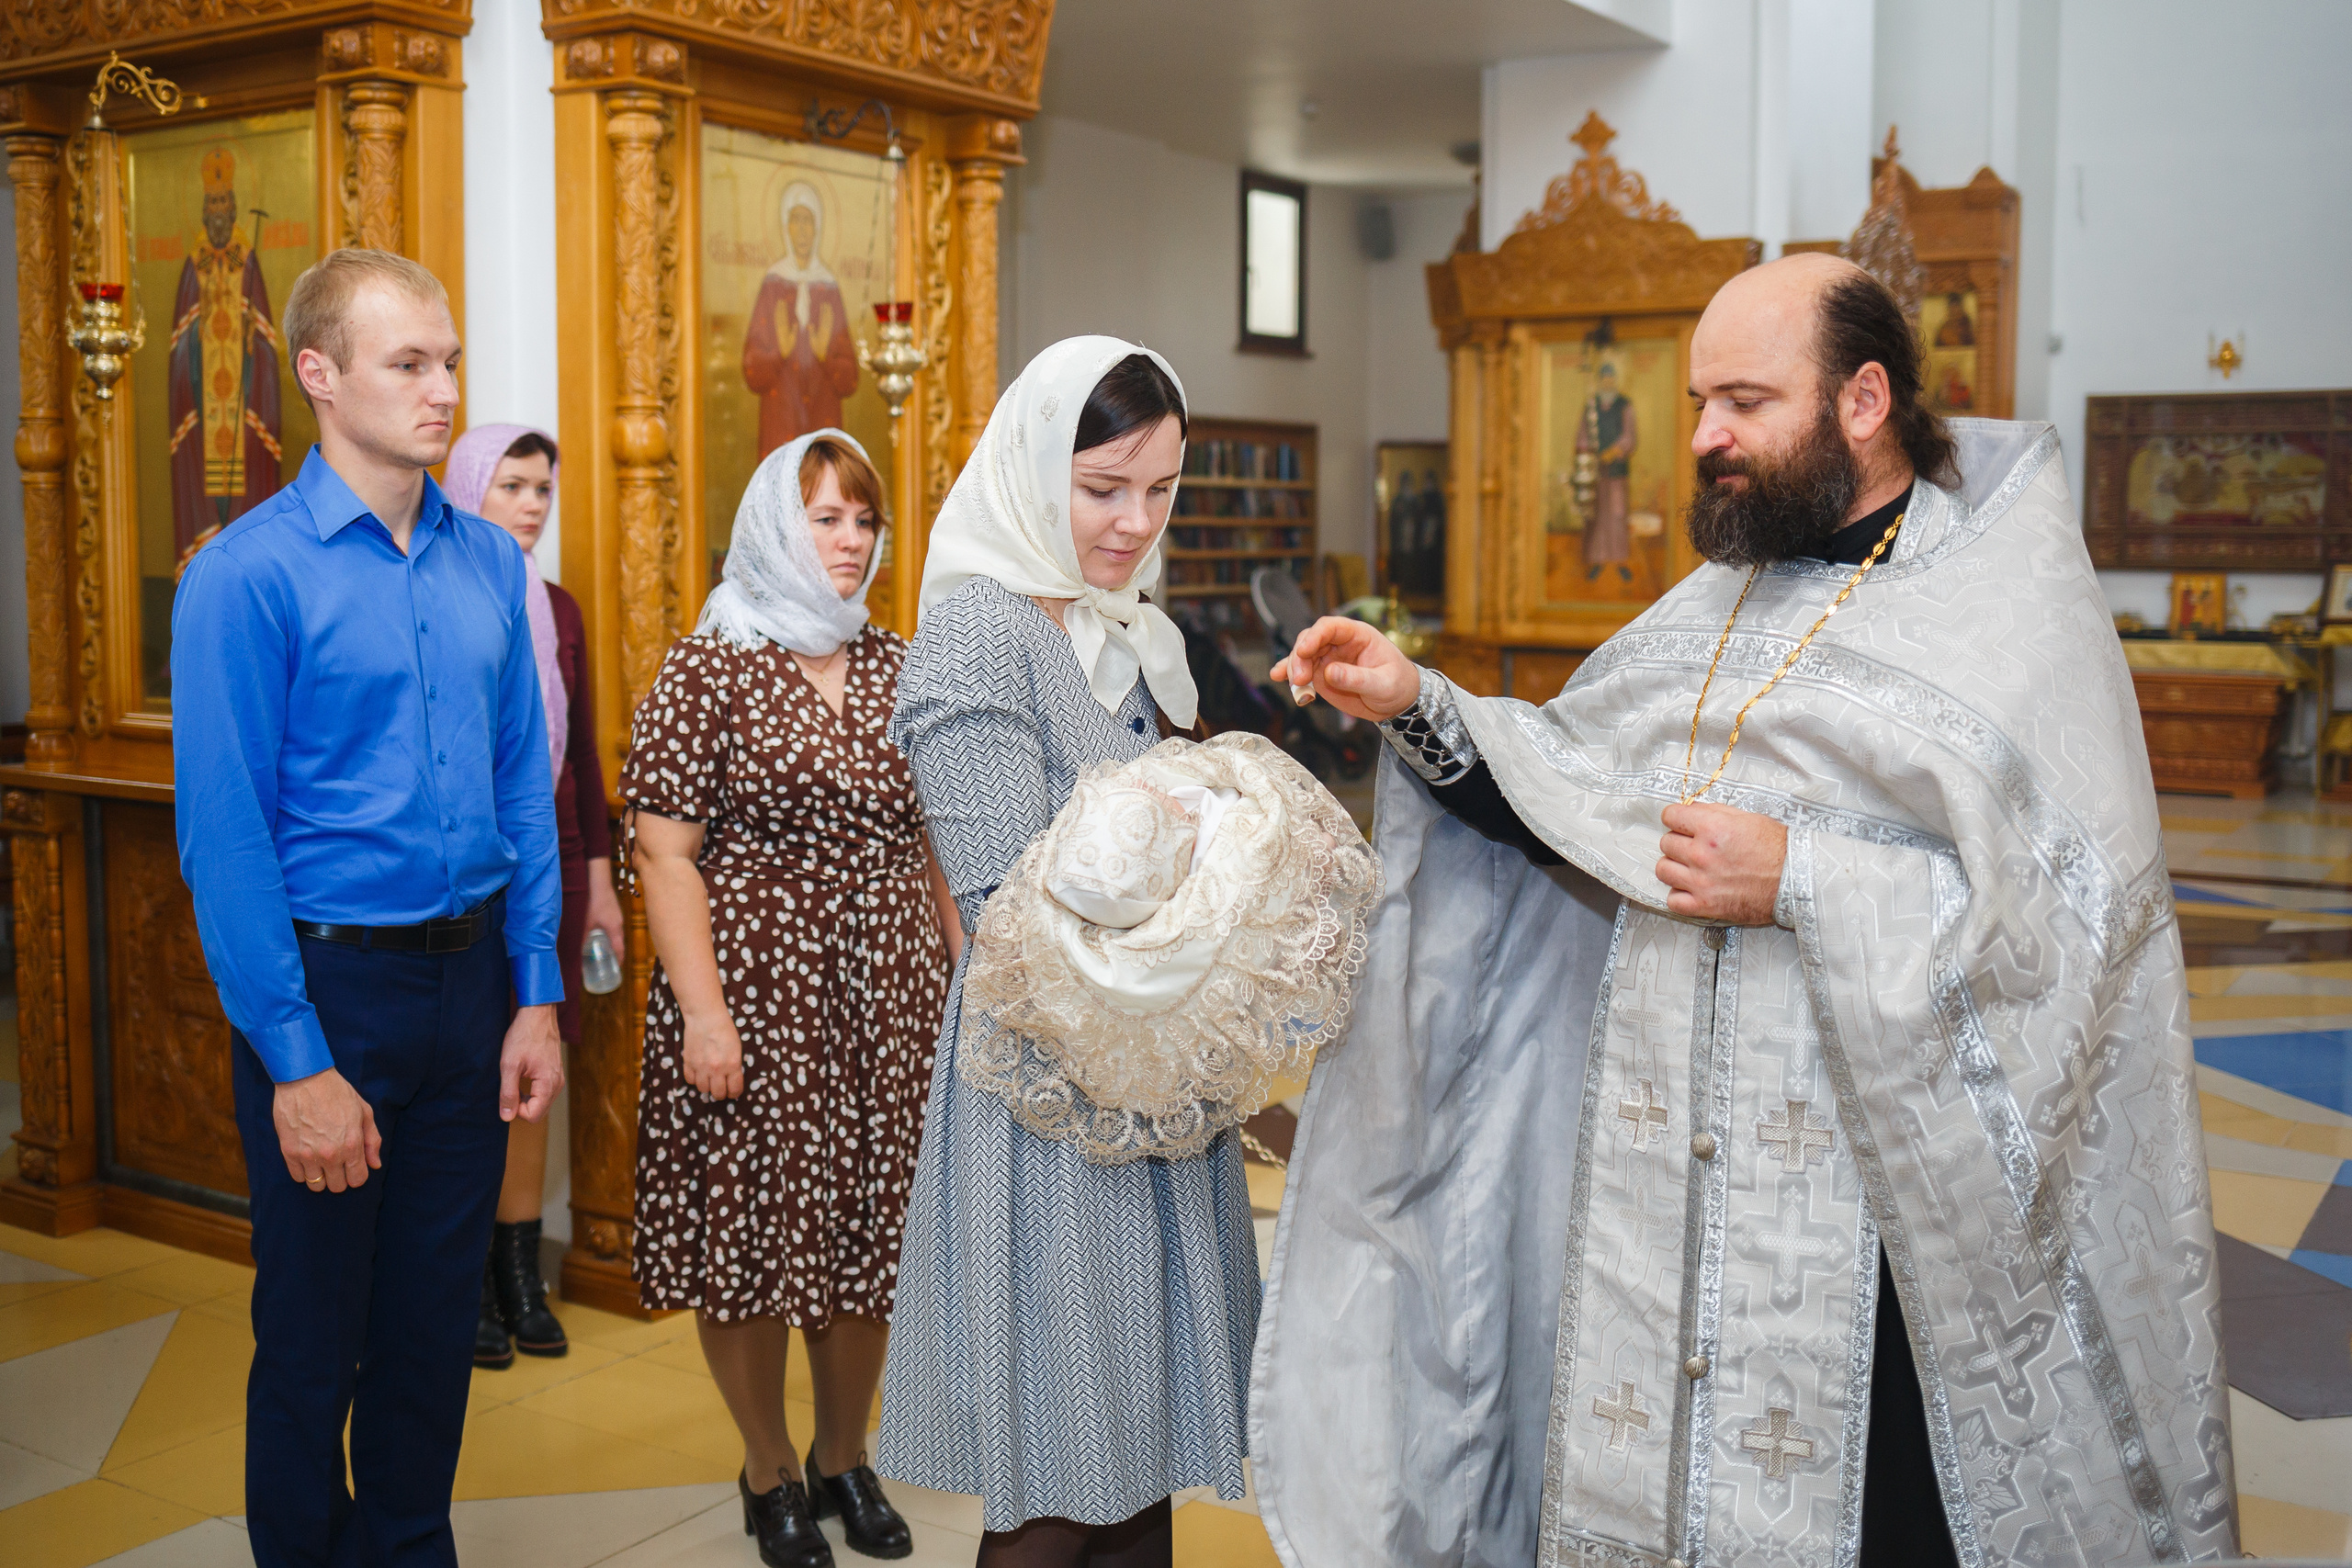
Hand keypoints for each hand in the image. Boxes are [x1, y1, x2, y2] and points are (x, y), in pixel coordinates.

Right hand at [274, 1068, 380, 1192]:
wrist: (305, 1079)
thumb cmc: (337, 1092)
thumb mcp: (364, 1112)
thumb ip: (372, 1141)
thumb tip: (375, 1165)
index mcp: (351, 1145)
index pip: (358, 1179)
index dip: (357, 1175)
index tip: (353, 1166)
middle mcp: (330, 1154)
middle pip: (337, 1186)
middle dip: (340, 1177)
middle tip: (338, 1163)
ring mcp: (308, 1155)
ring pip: (316, 1185)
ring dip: (321, 1177)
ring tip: (322, 1162)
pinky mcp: (289, 1151)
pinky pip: (297, 1177)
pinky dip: (304, 1172)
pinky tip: (308, 1157)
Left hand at [500, 1003, 564, 1122]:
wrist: (538, 1013)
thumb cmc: (524, 1036)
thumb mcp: (509, 1065)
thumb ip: (508, 1093)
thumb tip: (506, 1117)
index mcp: (548, 1084)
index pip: (533, 1116)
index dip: (516, 1110)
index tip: (507, 1093)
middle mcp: (558, 1084)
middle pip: (539, 1112)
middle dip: (521, 1105)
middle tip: (509, 1086)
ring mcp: (558, 1078)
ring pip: (541, 1102)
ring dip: (526, 1098)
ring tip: (515, 1079)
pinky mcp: (556, 1072)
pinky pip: (544, 1092)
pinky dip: (532, 1090)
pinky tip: (523, 1076)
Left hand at [585, 857, 625, 960]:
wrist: (598, 882)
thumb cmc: (593, 903)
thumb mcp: (586, 923)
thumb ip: (582, 937)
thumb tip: (576, 951)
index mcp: (615, 928)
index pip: (620, 948)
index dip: (619, 959)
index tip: (616, 968)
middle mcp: (619, 923)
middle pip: (620, 941)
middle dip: (615, 952)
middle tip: (608, 961)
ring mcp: (618, 915)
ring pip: (617, 933)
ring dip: (612, 941)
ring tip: (604, 949)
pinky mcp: (615, 909)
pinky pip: (615, 925)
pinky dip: (610, 933)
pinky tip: (601, 932)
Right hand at [680, 1009, 746, 1100]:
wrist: (706, 1016)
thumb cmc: (725, 1030)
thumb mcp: (737, 1048)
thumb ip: (734, 1066)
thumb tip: (732, 1081)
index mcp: (733, 1064)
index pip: (735, 1090)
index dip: (734, 1093)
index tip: (733, 1091)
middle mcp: (717, 1069)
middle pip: (718, 1094)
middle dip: (721, 1093)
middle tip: (721, 1087)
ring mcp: (701, 1067)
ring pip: (703, 1089)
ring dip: (707, 1086)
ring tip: (709, 1078)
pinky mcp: (688, 1062)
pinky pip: (690, 1080)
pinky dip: (694, 1079)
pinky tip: (698, 1072)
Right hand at [1268, 616, 1420, 722]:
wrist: (1398, 702)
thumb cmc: (1398, 685)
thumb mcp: (1382, 684)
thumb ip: (1356, 678)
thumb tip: (1328, 672)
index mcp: (1358, 635)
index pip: (1330, 626)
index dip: (1314, 635)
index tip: (1303, 650)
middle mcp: (1340, 643)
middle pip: (1310, 639)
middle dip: (1300, 656)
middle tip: (1299, 678)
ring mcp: (1329, 658)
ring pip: (1302, 655)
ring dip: (1293, 667)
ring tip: (1295, 686)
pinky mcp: (1322, 674)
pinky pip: (1302, 671)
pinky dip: (1290, 674)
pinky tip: (1278, 676)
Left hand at [1657, 803, 1786, 925]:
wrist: (1796, 880)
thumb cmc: (1777, 849)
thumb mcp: (1747, 818)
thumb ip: (1714, 812)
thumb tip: (1691, 810)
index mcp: (1711, 828)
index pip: (1670, 816)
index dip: (1676, 818)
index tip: (1682, 823)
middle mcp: (1701, 854)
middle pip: (1666, 843)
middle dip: (1678, 841)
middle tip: (1694, 846)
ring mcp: (1701, 882)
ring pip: (1663, 869)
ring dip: (1674, 866)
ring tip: (1690, 867)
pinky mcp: (1705, 906)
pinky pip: (1672, 900)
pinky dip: (1679, 894)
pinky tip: (1692, 888)